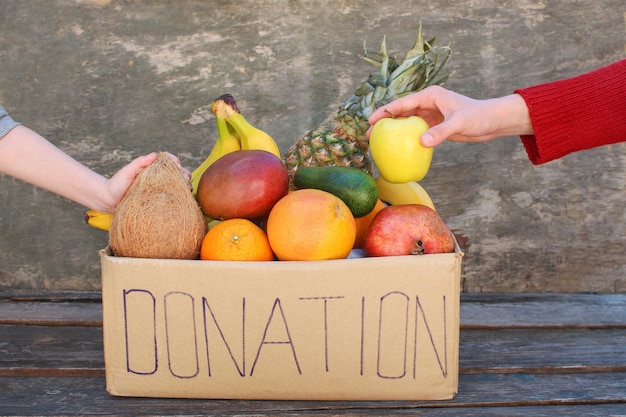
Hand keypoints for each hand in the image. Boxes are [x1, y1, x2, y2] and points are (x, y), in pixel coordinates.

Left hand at [103, 152, 189, 211]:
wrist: (108, 202)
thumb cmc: (115, 185)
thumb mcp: (126, 172)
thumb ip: (139, 163)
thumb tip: (154, 155)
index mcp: (150, 168)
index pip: (167, 161)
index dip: (175, 161)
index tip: (177, 165)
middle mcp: (156, 178)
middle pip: (175, 173)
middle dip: (184, 173)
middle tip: (186, 178)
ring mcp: (158, 190)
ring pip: (176, 185)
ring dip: (185, 185)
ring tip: (188, 189)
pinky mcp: (157, 201)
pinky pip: (171, 198)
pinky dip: (179, 197)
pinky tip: (184, 199)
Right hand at [367, 86, 533, 146]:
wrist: (493, 122)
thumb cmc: (478, 117)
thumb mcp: (458, 123)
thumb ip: (440, 132)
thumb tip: (421, 143)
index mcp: (430, 95)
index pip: (402, 103)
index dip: (385, 112)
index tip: (371, 121)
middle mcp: (428, 103)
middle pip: (400, 112)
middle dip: (384, 122)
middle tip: (368, 135)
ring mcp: (431, 114)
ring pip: (406, 122)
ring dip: (393, 131)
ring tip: (378, 142)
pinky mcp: (435, 126)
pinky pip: (416, 132)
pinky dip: (406, 138)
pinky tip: (397, 148)